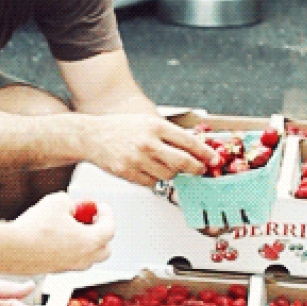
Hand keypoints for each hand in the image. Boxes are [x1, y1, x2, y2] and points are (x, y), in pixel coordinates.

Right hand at [11, 191, 114, 273]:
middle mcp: (83, 258)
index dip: (107, 214)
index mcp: (90, 242)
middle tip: (91, 220)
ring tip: (70, 227)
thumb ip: (70, 202)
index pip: (110, 228)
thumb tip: (71, 207)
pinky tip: (54, 236)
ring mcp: (69, 267)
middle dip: (101, 233)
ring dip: (84, 242)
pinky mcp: (55, 270)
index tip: (101, 207)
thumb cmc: (35, 227)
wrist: (12, 249)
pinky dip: (70, 249)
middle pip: (104, 249)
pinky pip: (70, 260)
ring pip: (87, 257)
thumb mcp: (57, 201)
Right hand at [84, 113, 216, 185]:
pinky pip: (152, 183)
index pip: (188, 142)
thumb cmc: (121, 128)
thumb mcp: (147, 122)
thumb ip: (169, 133)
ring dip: (173, 173)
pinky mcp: (129, 173)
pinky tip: (149, 169)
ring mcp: (137, 160)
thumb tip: (194, 146)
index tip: (213, 158)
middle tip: (200, 169)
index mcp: (155, 126)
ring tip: (166, 164)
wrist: (92, 136)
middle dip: (196, 168)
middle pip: (183, 162)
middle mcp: (147, 143)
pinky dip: (155, 178)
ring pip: (169, 175)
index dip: (205, 152)